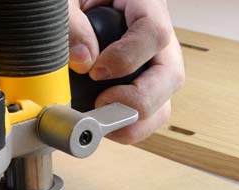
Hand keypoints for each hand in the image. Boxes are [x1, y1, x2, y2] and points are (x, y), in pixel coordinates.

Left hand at [68, 0, 184, 143]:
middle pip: (171, 76)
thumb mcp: (67, 0)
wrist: (79, 8)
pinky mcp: (143, 88)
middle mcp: (156, 40)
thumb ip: (72, 22)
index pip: (154, 34)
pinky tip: (104, 124)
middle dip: (139, 101)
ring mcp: (154, 67)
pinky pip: (148, 116)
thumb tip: (83, 61)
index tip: (97, 72)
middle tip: (102, 104)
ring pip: (163, 103)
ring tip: (103, 123)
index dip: (128, 59)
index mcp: (144, 6)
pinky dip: (128, 127)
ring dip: (136, 122)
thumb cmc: (76, 2)